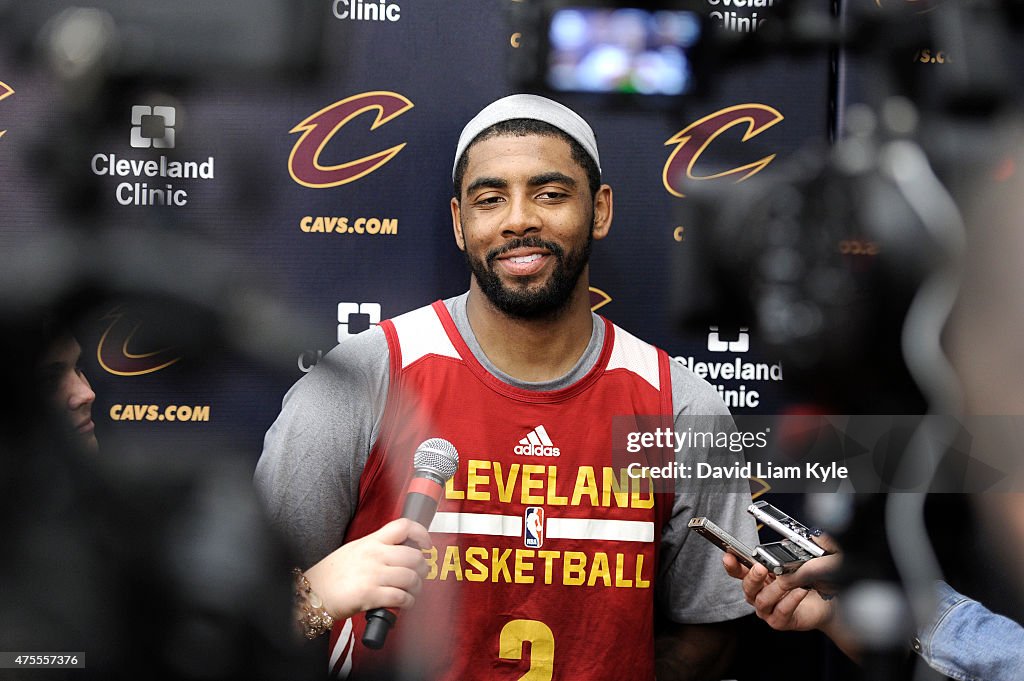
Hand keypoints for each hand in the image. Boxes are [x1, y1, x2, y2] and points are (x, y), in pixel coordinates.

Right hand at [303, 518, 430, 620]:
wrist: (310, 594)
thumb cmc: (331, 575)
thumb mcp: (354, 550)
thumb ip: (377, 548)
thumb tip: (401, 552)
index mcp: (370, 541)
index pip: (403, 526)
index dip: (421, 533)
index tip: (426, 544)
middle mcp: (373, 555)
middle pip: (414, 556)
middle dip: (423, 568)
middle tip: (420, 575)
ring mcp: (372, 574)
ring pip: (411, 577)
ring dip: (417, 588)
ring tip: (412, 592)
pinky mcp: (369, 595)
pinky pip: (401, 597)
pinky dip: (408, 602)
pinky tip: (404, 603)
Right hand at [723, 554, 836, 631]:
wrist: (823, 606)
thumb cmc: (805, 584)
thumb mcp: (792, 565)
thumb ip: (786, 553)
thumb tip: (785, 541)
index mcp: (756, 579)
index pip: (738, 571)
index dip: (731, 564)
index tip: (729, 556)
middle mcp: (758, 595)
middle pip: (747, 587)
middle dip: (753, 576)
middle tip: (761, 568)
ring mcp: (766, 610)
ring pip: (762, 600)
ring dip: (775, 588)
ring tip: (787, 579)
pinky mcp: (779, 621)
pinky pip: (782, 611)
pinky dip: (791, 600)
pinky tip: (800, 590)